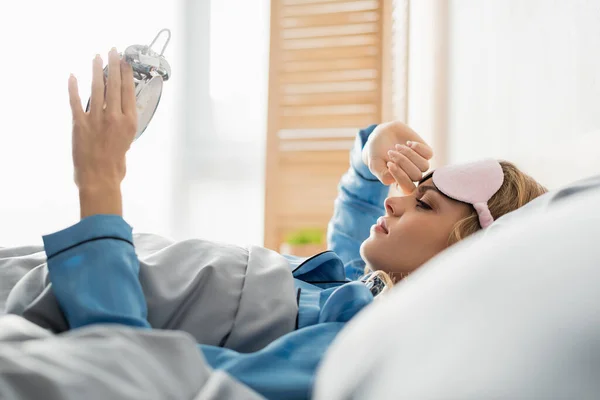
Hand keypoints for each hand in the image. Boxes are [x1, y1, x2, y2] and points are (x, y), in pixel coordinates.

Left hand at [68, 48, 136, 190]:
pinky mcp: (79, 123)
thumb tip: (120, 114)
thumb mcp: (128, 142)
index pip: (128, 92)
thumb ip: (124, 125)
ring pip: (97, 88)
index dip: (126, 74)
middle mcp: (114, 116)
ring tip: (97, 57)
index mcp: (129, 121)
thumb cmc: (116, 165)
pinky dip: (73, 88)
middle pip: (114, 85)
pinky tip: (73, 76)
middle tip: (113, 51)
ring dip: (96, 71)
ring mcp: (96, 118)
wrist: (100, 177)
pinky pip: (75, 101)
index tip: (125, 62)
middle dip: (113, 66)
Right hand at [362, 121, 432, 193]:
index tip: (389, 164)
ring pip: (424, 166)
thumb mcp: (374, 165)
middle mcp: (412, 176)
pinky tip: (408, 143)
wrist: (383, 133)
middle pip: (416, 176)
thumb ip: (383, 175)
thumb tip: (395, 178)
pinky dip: (418, 147)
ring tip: (397, 146)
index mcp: (400, 183)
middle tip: (390, 152)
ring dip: (409, 154)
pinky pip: (429, 154)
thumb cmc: (377, 151)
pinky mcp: (426, 153)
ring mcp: (420, 164)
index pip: (408, 188)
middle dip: (402, 162)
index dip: (400, 177)